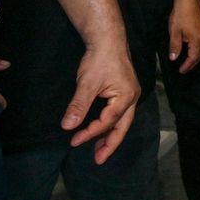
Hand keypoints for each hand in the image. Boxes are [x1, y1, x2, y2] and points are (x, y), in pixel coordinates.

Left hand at [62, 39, 139, 163]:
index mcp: (125, 97)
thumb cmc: (99, 59)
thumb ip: (78, 106)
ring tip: (99, 149)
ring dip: (110, 135)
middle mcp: (132, 98)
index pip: (107, 121)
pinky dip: (110, 124)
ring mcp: (131, 95)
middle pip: (122, 127)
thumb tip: (67, 127)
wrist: (108, 39)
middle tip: (98, 160)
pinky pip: (119, 114)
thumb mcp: (87, 83)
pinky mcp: (126, 91)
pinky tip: (102, 128)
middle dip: (110, 144)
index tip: (74, 140)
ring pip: (122, 122)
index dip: (91, 133)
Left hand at [167, 0, 199, 73]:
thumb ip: (175, 46)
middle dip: (192, 63)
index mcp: (197, 40)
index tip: (181, 71)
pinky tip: (190, 47)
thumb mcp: (175, 32)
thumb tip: (174, 58)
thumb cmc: (181, 14)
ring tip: (187, 60)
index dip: (187, 66)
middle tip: (184, 68)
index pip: (193, 58)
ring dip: (195, 56)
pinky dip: (196, 48)